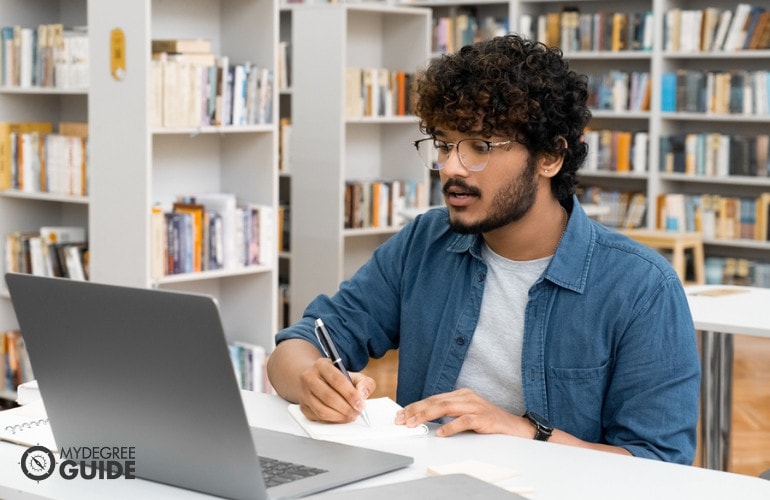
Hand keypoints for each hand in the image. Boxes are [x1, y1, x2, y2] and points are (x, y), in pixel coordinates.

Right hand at [297, 357, 375, 422]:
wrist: (317, 380)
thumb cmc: (337, 379)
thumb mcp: (353, 375)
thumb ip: (364, 382)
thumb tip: (363, 394)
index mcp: (321, 365)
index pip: (337, 380)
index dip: (350, 394)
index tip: (360, 404)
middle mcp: (309, 377)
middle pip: (329, 397)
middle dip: (346, 408)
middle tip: (357, 412)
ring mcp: (304, 393)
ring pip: (322, 410)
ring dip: (340, 416)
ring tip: (350, 415)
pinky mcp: (303, 406)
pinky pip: (318, 417)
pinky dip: (332, 420)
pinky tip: (341, 417)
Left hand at [395, 388, 533, 437]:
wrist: (515, 427)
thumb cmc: (489, 421)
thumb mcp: (466, 413)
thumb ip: (449, 413)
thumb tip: (425, 419)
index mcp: (461, 394)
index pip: (434, 398)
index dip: (416, 406)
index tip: (402, 413)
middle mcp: (466, 397)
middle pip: (436, 401)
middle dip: (416, 410)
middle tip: (403, 419)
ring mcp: (475, 406)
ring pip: (446, 408)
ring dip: (427, 415)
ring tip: (414, 423)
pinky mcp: (483, 418)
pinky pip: (464, 421)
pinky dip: (451, 426)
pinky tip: (441, 433)